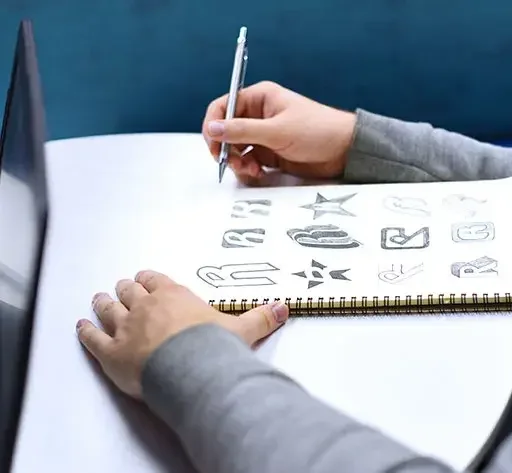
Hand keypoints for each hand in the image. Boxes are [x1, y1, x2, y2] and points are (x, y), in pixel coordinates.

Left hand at [75, 270, 288, 398]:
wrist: (191, 369)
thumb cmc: (214, 347)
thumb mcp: (243, 330)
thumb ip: (262, 318)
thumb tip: (284, 308)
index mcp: (175, 297)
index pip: (157, 281)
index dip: (150, 280)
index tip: (146, 279)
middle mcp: (147, 307)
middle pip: (130, 292)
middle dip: (126, 289)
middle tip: (122, 288)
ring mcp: (126, 328)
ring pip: (108, 309)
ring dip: (103, 303)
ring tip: (98, 299)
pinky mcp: (111, 352)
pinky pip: (92, 338)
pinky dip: (85, 331)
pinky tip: (82, 326)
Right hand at [202, 81, 357, 184]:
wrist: (345, 151)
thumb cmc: (319, 130)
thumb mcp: (278, 130)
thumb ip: (243, 130)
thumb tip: (213, 128)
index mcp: (259, 98)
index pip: (223, 106)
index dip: (214, 124)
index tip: (214, 143)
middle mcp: (258, 115)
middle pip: (225, 130)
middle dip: (225, 148)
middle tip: (232, 162)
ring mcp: (264, 135)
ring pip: (235, 149)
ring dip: (237, 162)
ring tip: (251, 170)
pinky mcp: (270, 153)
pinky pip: (248, 161)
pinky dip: (248, 169)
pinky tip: (258, 173)